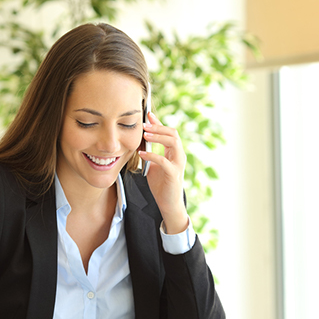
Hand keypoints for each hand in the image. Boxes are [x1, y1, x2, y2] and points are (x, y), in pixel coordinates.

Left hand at [138, 112, 188, 233]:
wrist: (168, 204)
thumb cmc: (161, 185)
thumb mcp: (153, 165)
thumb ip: (149, 153)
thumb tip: (139, 141)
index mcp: (174, 152)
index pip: (168, 132)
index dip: (159, 123)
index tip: (148, 115)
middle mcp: (179, 155)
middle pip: (173, 134)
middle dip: (158, 127)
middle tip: (143, 125)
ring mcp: (178, 164)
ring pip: (173, 142)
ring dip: (158, 137)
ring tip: (145, 135)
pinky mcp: (174, 174)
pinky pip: (164, 161)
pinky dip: (152, 155)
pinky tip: (141, 154)